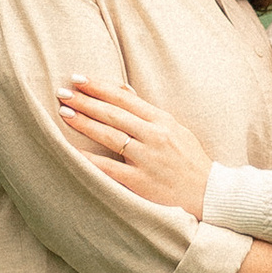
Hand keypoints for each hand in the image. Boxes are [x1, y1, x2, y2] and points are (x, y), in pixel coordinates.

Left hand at [57, 75, 212, 217]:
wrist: (208, 194)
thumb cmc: (189, 159)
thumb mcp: (174, 128)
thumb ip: (147, 111)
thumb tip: (122, 90)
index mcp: (162, 121)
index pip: (125, 98)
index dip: (100, 87)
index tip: (78, 78)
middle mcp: (154, 136)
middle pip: (114, 114)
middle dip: (86, 101)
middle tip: (62, 92)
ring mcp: (147, 159)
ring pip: (110, 135)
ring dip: (84, 122)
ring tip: (64, 112)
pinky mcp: (140, 182)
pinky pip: (109, 168)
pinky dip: (89, 159)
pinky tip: (71, 151)